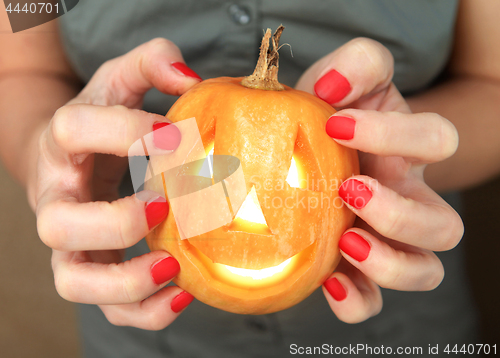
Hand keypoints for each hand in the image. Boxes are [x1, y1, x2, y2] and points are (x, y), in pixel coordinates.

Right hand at [34, 39, 201, 329]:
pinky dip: (144, 312)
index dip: (125, 130)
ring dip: (126, 281)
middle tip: (167, 203)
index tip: (177, 136)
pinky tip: (182, 292)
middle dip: (119, 220)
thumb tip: (190, 79)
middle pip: (61, 225)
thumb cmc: (100, 119)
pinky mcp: (94, 267)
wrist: (68, 157)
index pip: (75, 130)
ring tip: (174, 264)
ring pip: (75, 281)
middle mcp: (57, 198)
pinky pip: (108, 308)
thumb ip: (152, 62)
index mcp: (63, 143)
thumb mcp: (119, 80)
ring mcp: (72, 241)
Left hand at [296, 38, 462, 322]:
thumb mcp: (346, 79)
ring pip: (426, 271)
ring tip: (345, 241)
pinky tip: (329, 281)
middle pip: (445, 225)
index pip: (437, 141)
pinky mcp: (358, 268)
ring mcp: (388, 239)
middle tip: (348, 190)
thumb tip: (335, 86)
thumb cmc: (334, 115)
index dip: (395, 135)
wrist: (317, 146)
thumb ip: (354, 65)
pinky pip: (372, 302)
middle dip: (399, 213)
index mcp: (412, 151)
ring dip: (388, 263)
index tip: (335, 123)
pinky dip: (356, 300)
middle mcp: (411, 199)